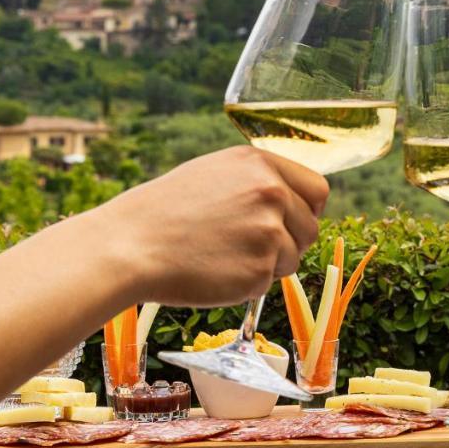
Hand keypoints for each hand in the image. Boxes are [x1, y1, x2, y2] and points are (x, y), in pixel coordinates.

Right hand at [98, 146, 329, 306]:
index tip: (292, 221)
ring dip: (268, 265)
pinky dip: (247, 284)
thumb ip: (257, 180)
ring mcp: (268, 231)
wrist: (130, 246)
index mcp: (259, 164)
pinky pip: (269, 283)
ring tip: (224, 256)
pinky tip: (216, 271)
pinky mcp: (260, 269)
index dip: (307, 209)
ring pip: (293, 258)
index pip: (318, 188)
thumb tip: (294, 198)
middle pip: (310, 227)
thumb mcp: (214, 174)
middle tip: (248, 247)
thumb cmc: (165, 212)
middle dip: (288, 241)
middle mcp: (270, 192)